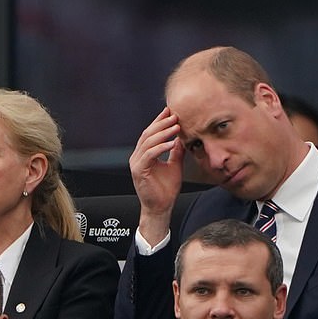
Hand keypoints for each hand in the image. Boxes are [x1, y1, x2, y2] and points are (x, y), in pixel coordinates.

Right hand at [130, 107, 184, 244]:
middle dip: (161, 123)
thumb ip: (176, 152)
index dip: (159, 121)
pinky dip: (160, 147)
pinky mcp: (139, 171)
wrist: (161, 207)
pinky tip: (170, 142)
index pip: (150, 134)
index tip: (170, 111)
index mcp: (144, 154)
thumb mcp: (174, 165)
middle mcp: (137, 157)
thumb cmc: (166, 189)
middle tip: (174, 115)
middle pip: (148, 134)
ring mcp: (136, 163)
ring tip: (175, 126)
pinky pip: (149, 155)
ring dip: (162, 133)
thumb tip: (181, 138)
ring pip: (148, 142)